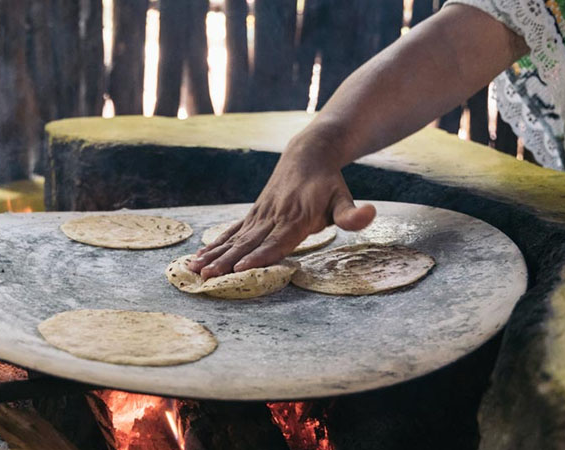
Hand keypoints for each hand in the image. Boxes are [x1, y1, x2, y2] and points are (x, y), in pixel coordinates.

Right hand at [187, 136, 375, 278]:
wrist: (308, 153)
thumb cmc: (329, 183)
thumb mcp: (344, 197)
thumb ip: (351, 214)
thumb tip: (369, 214)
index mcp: (297, 218)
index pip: (276, 241)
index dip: (258, 255)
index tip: (239, 268)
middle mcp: (274, 217)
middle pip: (248, 244)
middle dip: (226, 261)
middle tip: (207, 277)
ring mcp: (260, 215)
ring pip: (234, 239)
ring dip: (214, 255)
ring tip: (194, 270)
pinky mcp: (253, 215)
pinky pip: (230, 232)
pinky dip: (214, 245)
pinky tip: (198, 258)